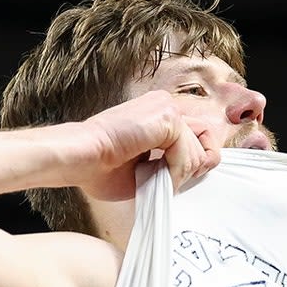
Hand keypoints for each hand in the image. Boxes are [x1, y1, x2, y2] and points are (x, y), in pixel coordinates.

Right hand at [77, 91, 220, 199]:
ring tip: (150, 177)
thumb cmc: (101, 168)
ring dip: (178, 174)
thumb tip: (200, 170)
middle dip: (191, 169)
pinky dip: (174, 172)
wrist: (79, 158)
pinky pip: (189, 154)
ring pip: (199, 151)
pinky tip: (150, 174)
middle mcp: (165, 106)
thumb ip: (173, 166)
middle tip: (163, 181)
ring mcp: (167, 108)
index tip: (178, 178)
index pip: (200, 135)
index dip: (196, 160)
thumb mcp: (147, 170)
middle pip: (206, 140)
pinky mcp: (167, 117)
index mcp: (159, 116)